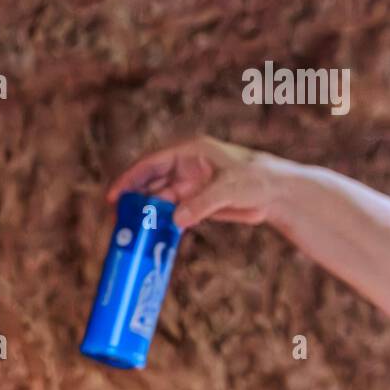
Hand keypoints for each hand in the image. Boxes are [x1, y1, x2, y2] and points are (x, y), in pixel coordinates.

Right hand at [107, 135, 290, 229]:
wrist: (274, 193)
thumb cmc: (256, 180)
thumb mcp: (229, 189)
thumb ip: (202, 203)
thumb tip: (175, 219)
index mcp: (189, 152)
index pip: (151, 163)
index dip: (130, 178)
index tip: (114, 195)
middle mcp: (184, 167)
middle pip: (149, 182)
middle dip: (132, 199)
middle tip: (116, 220)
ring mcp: (188, 186)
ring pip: (157, 200)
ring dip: (143, 215)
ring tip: (128, 232)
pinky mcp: (194, 203)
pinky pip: (169, 214)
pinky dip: (158, 224)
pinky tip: (148, 237)